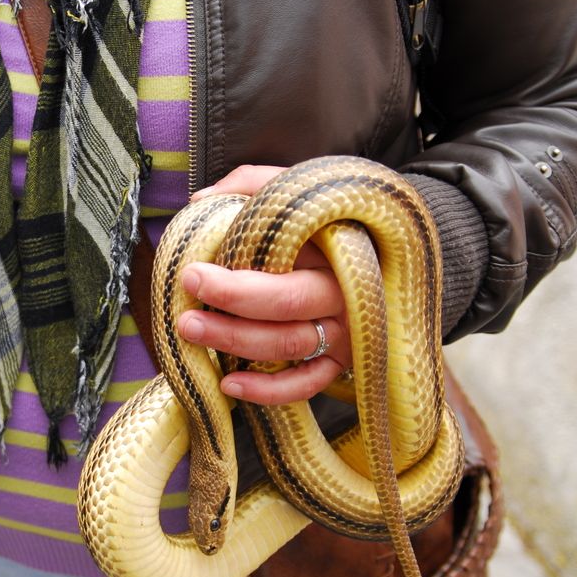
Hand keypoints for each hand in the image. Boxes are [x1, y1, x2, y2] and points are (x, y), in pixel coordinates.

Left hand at [178, 164, 351, 404]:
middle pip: (286, 307)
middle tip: (186, 311)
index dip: (236, 279)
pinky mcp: (343, 361)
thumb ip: (252, 184)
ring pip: (290, 345)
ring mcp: (346, 330)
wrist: (391, 254)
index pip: (283, 266)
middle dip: (230, 310)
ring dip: (236, 344)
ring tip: (191, 332)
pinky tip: (229, 385)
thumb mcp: (301, 190)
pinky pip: (306, 384)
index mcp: (332, 247)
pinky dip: (269, 392)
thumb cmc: (328, 222)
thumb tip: (199, 201)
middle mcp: (343, 290)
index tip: (191, 273)